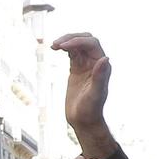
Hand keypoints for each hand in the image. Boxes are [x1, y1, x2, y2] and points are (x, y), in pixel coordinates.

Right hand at [51, 32, 114, 156]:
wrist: (83, 120)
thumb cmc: (90, 110)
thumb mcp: (95, 95)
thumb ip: (100, 77)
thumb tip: (105, 58)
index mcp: (102, 65)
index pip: (92, 44)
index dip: (78, 41)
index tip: (63, 47)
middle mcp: (95, 62)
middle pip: (85, 40)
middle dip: (71, 38)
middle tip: (56, 44)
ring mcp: (86, 65)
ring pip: (77, 44)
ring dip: (66, 41)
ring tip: (53, 46)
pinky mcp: (76, 68)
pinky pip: (71, 52)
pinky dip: (63, 48)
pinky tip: (54, 49)